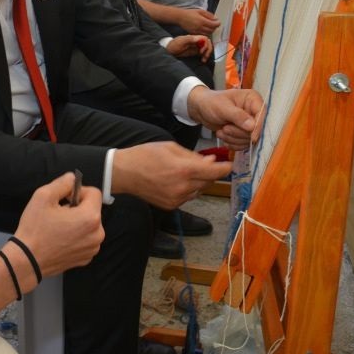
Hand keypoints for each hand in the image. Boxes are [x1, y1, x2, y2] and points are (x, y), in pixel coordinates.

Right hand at [12, 173, 103, 281]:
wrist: (27, 261)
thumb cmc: (35, 228)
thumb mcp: (43, 196)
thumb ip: (62, 183)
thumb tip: (72, 178)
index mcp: (90, 217)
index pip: (94, 193)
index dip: (78, 191)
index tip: (64, 198)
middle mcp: (98, 234)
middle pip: (93, 210)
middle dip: (78, 207)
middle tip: (59, 213)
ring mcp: (93, 248)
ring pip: (90, 225)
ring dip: (78, 222)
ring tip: (59, 227)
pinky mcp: (86, 259)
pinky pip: (86, 240)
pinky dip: (77, 237)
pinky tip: (61, 239)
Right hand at [112, 141, 231, 209]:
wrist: (124, 173)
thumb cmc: (145, 155)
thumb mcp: (171, 147)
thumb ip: (194, 156)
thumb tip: (211, 162)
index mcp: (184, 170)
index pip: (215, 173)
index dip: (225, 168)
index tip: (229, 164)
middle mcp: (183, 187)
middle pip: (208, 182)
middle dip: (210, 173)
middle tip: (205, 164)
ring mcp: (177, 198)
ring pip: (199, 190)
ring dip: (198, 181)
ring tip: (184, 171)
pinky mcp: (171, 205)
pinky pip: (188, 197)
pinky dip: (187, 189)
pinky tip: (176, 180)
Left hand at [166, 35, 211, 62]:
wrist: (169, 50)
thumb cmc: (173, 45)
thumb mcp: (180, 41)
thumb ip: (189, 39)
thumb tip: (199, 38)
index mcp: (193, 38)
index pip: (205, 39)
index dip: (205, 45)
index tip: (201, 51)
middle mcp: (196, 41)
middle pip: (207, 43)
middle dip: (208, 50)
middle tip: (204, 56)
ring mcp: (196, 46)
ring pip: (207, 48)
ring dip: (207, 53)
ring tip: (204, 59)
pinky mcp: (195, 52)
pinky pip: (203, 53)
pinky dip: (205, 56)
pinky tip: (202, 60)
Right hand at [177, 8, 218, 35]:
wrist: (180, 17)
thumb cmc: (190, 13)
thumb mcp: (200, 11)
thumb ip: (209, 15)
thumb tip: (216, 19)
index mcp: (202, 20)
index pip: (214, 24)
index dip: (218, 23)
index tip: (218, 21)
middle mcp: (200, 27)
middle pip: (212, 30)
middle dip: (215, 27)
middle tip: (214, 23)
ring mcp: (197, 31)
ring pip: (208, 33)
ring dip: (211, 30)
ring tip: (210, 26)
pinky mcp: (194, 34)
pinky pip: (203, 35)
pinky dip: (206, 32)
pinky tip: (205, 29)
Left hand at [186, 86, 263, 149]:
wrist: (201, 109)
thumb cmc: (211, 103)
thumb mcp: (222, 107)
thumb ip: (237, 116)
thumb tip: (252, 126)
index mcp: (253, 99)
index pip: (262, 115)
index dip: (258, 127)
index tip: (252, 138)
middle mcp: (254, 111)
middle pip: (256, 130)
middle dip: (238, 133)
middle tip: (225, 128)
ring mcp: (250, 123)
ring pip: (249, 139)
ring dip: (233, 138)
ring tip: (222, 130)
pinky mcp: (244, 133)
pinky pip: (243, 144)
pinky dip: (232, 143)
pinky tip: (223, 135)